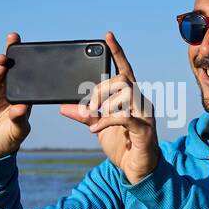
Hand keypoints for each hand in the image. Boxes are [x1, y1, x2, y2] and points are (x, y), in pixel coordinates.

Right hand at [0, 32, 31, 158]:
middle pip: (11, 68)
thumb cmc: (7, 140)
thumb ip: (19, 120)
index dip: (28, 61)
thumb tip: (21, 108)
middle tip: (14, 39)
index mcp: (21, 96)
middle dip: (12, 52)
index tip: (33, 49)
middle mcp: (8, 90)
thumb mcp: (18, 131)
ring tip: (4, 57)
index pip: (26, 76)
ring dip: (0, 62)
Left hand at [59, 32, 159, 183]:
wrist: (137, 172)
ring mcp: (145, 116)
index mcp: (131, 98)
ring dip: (104, 103)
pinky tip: (94, 129)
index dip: (117, 52)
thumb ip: (84, 116)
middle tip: (88, 106)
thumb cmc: (122, 146)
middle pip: (122, 79)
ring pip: (127, 93)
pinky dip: (105, 121)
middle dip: (100, 88)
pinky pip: (125, 117)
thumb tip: (63, 107)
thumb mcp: (98, 127)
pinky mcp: (144, 131)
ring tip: (92, 117)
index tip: (107, 36)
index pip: (125, 69)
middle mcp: (141, 102)